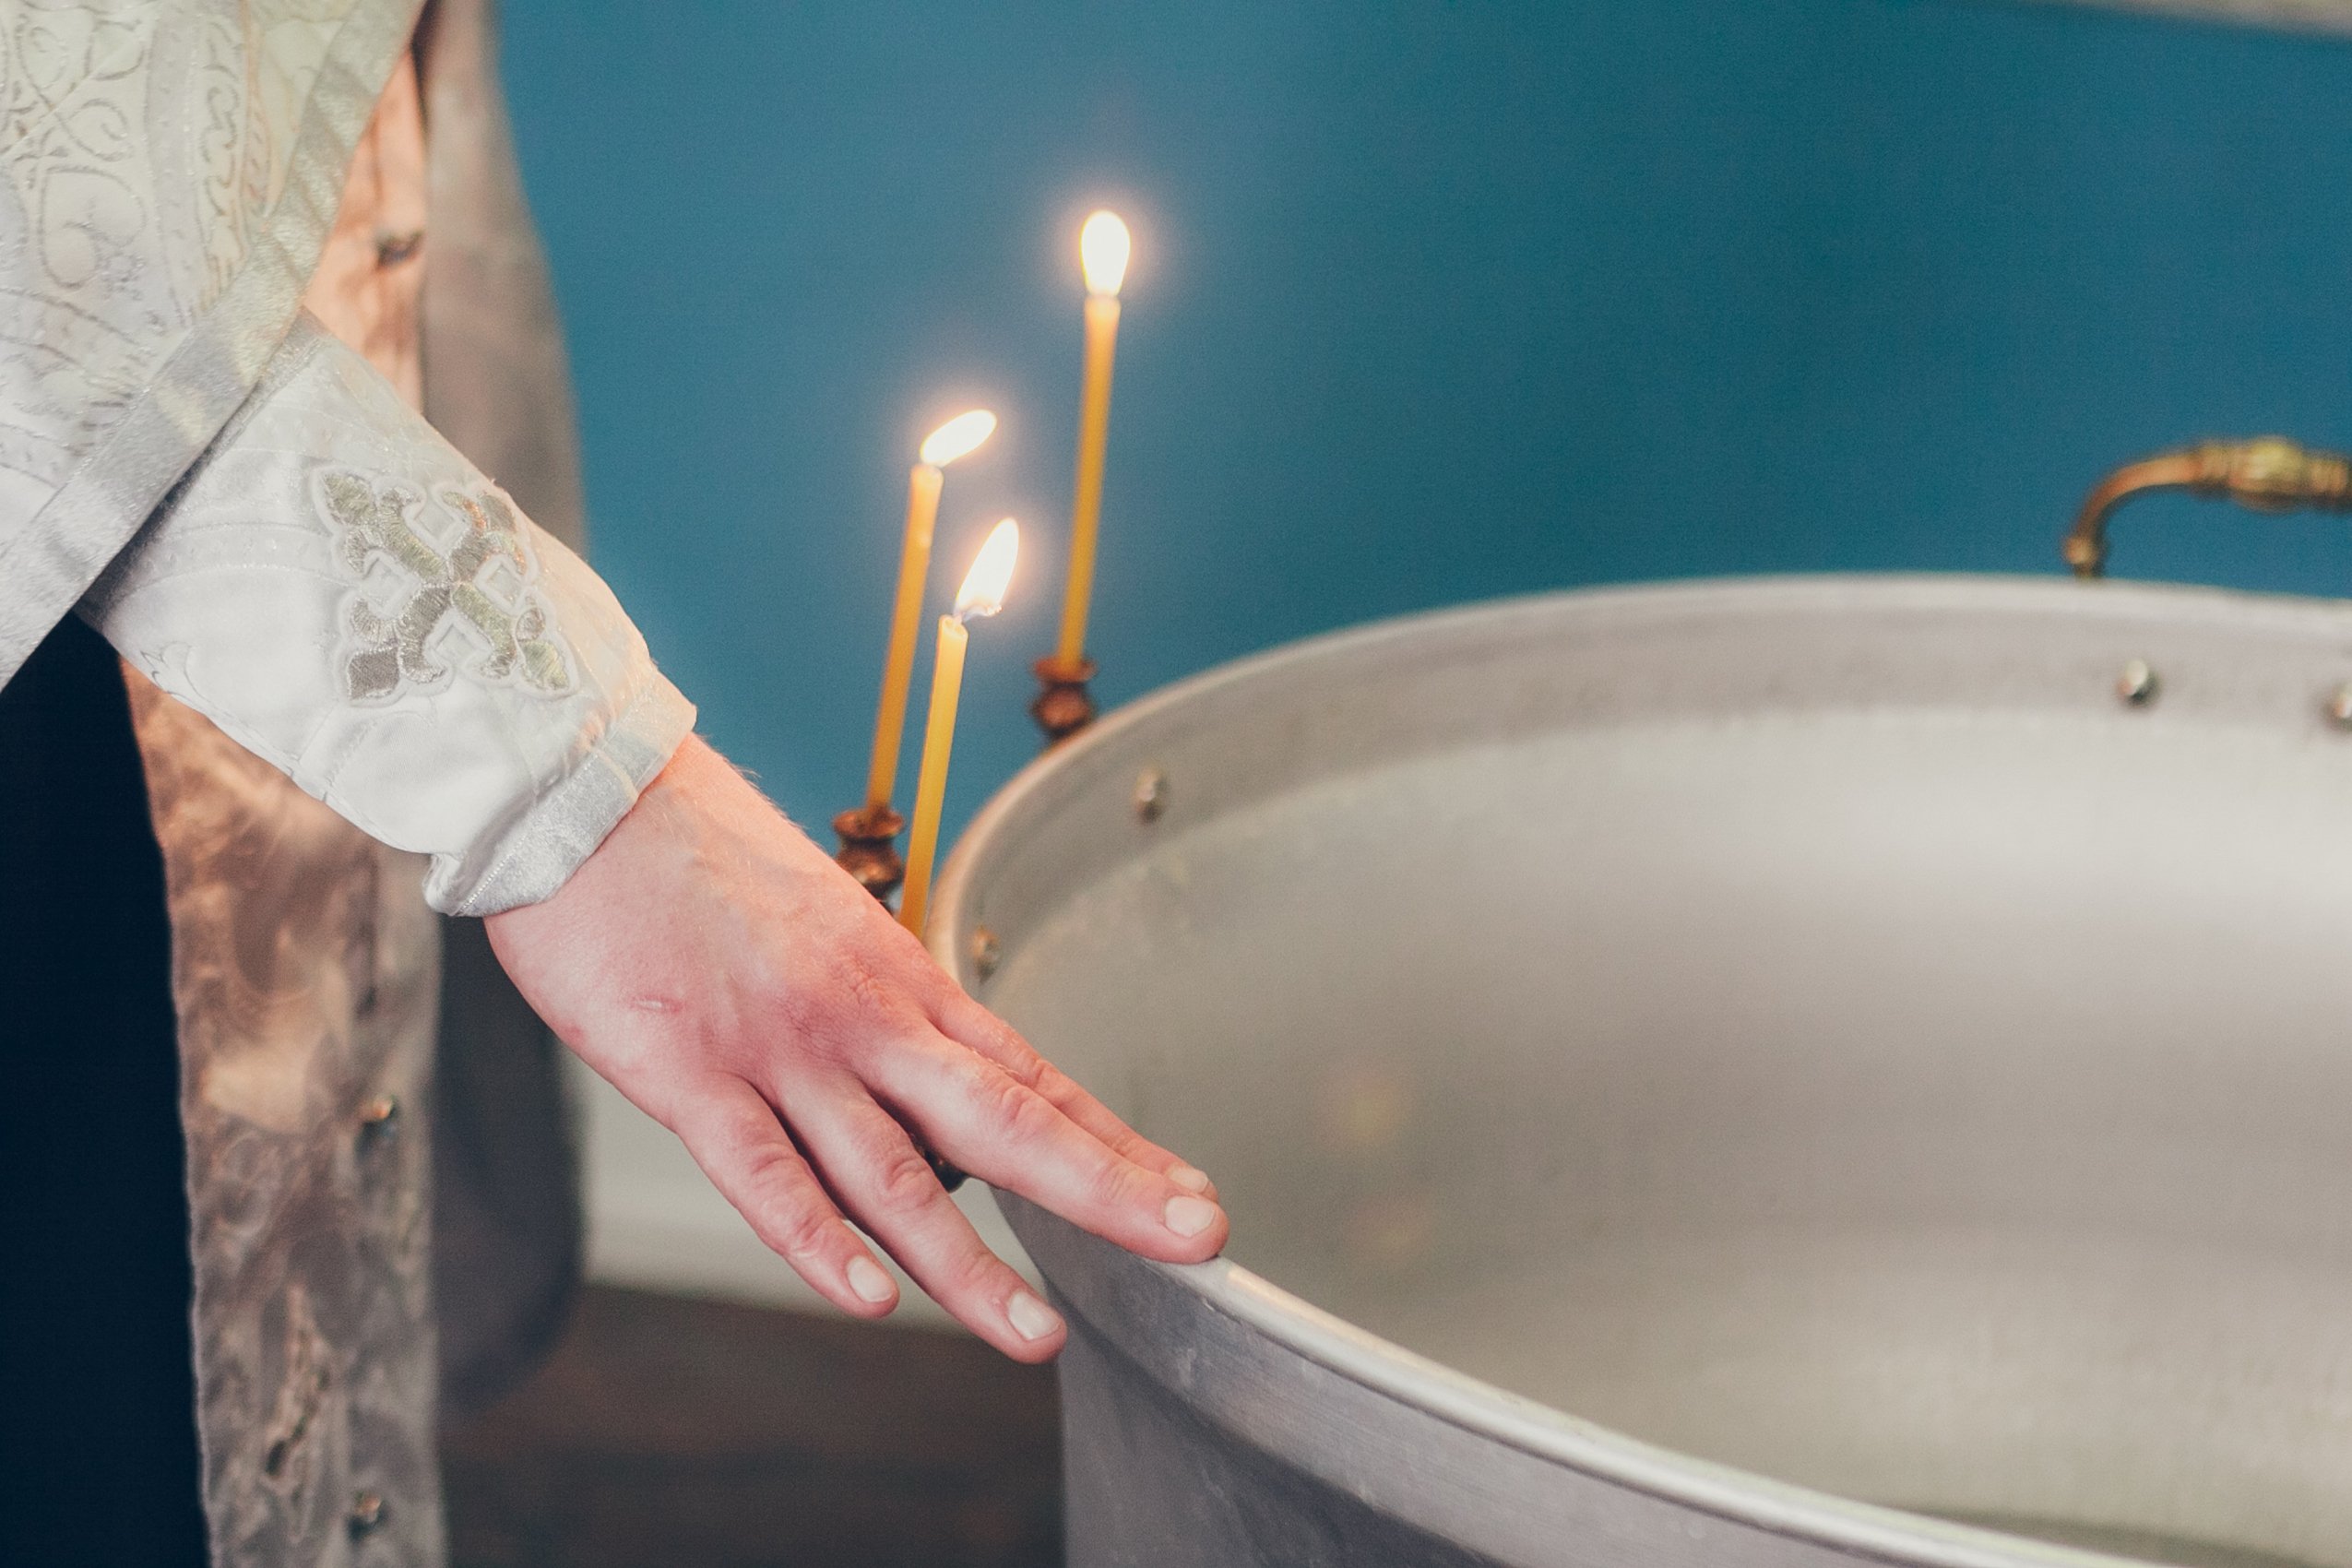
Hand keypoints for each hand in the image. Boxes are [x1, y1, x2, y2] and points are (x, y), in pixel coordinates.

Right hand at [485, 735, 1226, 1361]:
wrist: (588, 790)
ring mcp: (781, 1049)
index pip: (1031, 1078)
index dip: (1114, 1144)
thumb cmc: (697, 857)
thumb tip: (928, 1087)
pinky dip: (818, 1240)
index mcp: (899, 983)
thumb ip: (880, 1011)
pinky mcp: (690, 1071)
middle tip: (1192, 1241)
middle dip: (1104, 1190)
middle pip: (1003, 1121)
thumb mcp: (824, 923)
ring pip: (893, 1174)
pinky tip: (868, 1297)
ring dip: (967, 1263)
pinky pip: (764, 1172)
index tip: (1189, 1194)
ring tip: (1034, 1331)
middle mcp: (863, 1019)